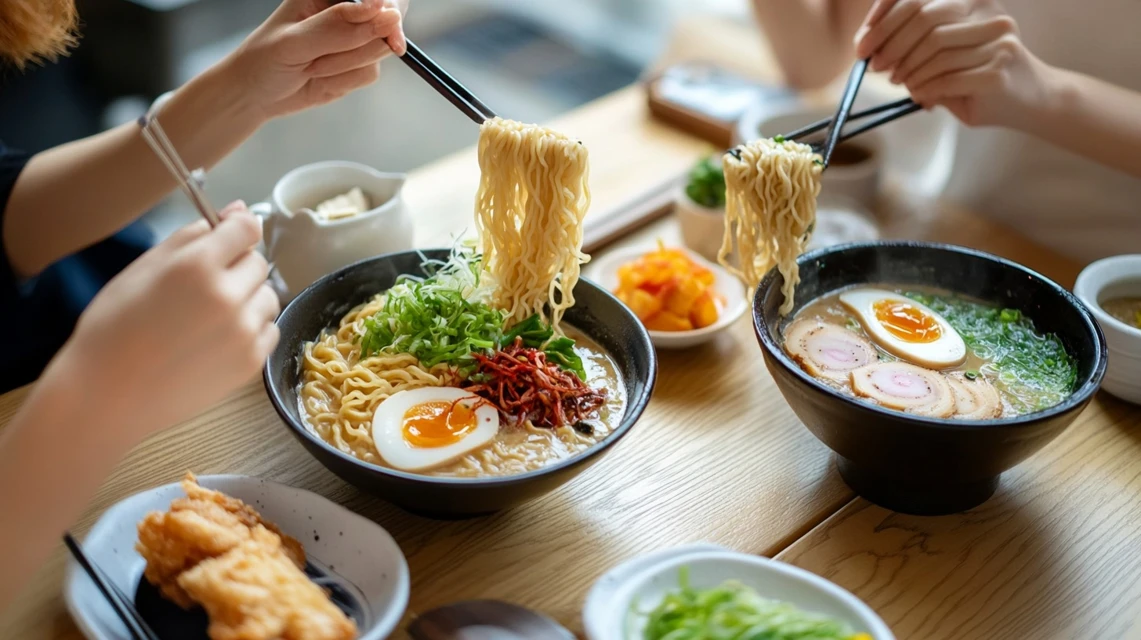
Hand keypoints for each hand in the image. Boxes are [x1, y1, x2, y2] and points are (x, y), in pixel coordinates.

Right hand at [63, 203, 280, 440]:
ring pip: (268, 296)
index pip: (247, 228)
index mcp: (197, 266)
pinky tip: (218, 338)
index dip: (238, 227)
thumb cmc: (113, 328)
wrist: (106, 396)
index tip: (227, 233)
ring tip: (210, 314)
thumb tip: (234, 212)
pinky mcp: (250, 363)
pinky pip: (268, 330)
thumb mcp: (142, 268)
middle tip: (203, 285)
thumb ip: (190, 236)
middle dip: (237, 266)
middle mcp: (229, 296)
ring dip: (248, 297)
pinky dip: (252, 328)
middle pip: (258, 263)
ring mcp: (244, 332)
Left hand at [223, 0, 408, 120]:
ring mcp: (354, 38)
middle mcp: (344, 10)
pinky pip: (371, 73)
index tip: (390, 35)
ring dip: (346, 66)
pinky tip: (320, 79)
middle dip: (365, 43)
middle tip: (332, 57)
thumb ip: (339, 27)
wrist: (254, 96)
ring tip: (313, 66)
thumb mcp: (295, 42)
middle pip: (388, 18)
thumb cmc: (263, 60)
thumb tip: (385, 16)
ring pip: (380, 50)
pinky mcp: (357, 64)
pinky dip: (346, 81)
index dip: (387, 9)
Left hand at [853, 0, 1053, 127]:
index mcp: (975, 4)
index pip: (921, 1)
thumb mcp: (948, 54)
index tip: (862, 43)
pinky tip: (920, 96)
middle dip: (891, 46)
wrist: (1032, 101)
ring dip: (908, 72)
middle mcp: (989, 16)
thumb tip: (868, 45)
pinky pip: (945, 79)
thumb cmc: (981, 77)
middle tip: (875, 67)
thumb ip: (915, 45)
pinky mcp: (997, 72)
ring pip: (934, 53)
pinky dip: (924, 89)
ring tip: (901, 83)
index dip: (885, 19)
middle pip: (925, 21)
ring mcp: (996, 43)